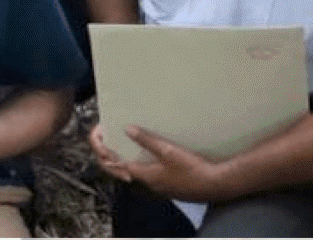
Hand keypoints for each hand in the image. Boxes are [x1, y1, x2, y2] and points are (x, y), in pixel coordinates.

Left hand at [92, 122, 230, 201]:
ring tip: (120, 140)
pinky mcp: (164, 183)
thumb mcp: (168, 151)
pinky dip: (135, 161)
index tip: (98, 134)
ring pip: (129, 171)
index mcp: (143, 174)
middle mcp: (145, 182)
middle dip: (106, 153)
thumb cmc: (191, 169)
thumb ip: (147, 140)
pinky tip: (143, 150)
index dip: (102, 149)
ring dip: (121, 157)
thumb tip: (127, 129)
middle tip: (104, 135)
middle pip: (117, 169)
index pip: (113, 164)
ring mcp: (155, 184)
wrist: (214, 184)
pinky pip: (142, 172)